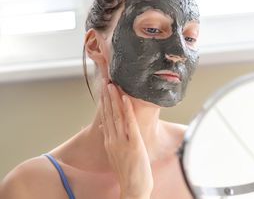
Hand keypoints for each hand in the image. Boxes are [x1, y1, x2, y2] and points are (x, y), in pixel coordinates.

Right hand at [99, 79, 152, 198]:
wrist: (133, 188)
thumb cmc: (127, 171)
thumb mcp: (114, 155)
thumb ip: (109, 140)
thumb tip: (102, 128)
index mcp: (109, 142)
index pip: (105, 118)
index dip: (104, 103)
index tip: (102, 91)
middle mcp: (112, 140)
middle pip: (108, 115)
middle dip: (107, 97)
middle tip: (105, 82)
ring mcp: (122, 142)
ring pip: (116, 116)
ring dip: (114, 99)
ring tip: (112, 85)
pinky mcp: (133, 144)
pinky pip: (129, 124)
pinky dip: (127, 110)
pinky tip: (125, 98)